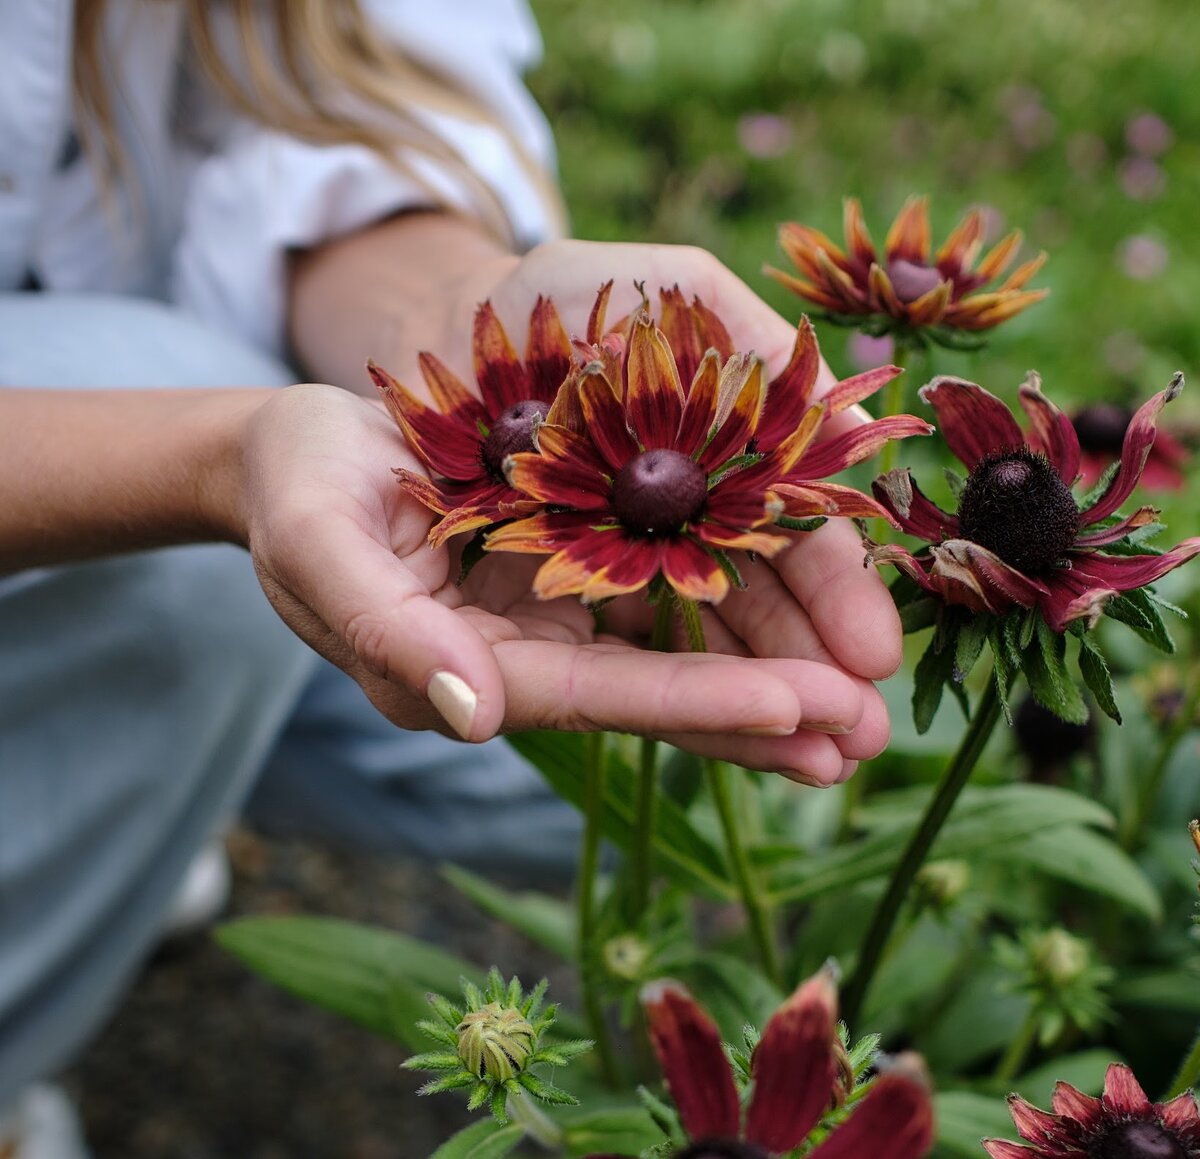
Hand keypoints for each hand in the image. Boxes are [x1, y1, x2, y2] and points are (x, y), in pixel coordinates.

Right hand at [240, 376, 893, 784]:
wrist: (299, 449)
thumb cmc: (295, 490)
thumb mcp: (318, 546)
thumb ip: (388, 632)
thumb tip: (474, 715)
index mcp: (466, 668)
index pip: (592, 696)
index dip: (691, 704)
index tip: (796, 710)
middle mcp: (526, 653)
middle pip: (656, 690)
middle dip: (763, 713)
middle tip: (871, 734)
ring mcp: (557, 609)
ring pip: (678, 646)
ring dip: (774, 667)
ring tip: (870, 696)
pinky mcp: (576, 562)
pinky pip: (669, 584)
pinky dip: (739, 597)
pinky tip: (813, 610)